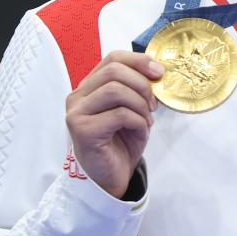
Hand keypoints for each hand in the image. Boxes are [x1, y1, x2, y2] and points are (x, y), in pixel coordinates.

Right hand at [66, 51, 163, 198]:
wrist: (110, 177)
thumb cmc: (120, 143)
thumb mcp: (132, 109)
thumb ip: (137, 88)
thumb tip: (156, 70)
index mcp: (89, 87)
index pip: (113, 58)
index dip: (139, 61)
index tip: (159, 73)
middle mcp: (78, 97)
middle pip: (114, 71)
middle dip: (142, 85)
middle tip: (153, 105)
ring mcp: (77, 113)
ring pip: (116, 90)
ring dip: (140, 104)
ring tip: (146, 120)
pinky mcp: (83, 130)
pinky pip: (119, 114)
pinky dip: (138, 121)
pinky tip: (140, 131)